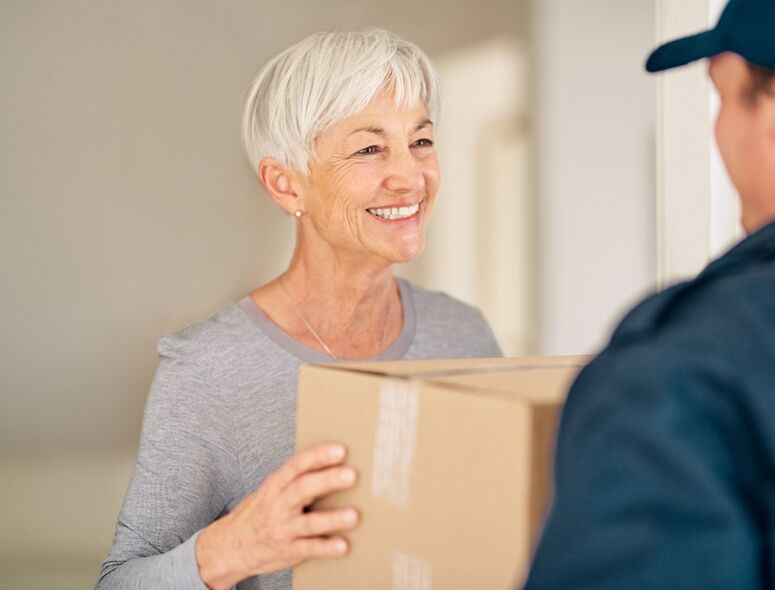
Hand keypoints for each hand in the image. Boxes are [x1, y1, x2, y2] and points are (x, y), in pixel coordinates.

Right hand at [195, 442, 358, 589]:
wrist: (229, 546)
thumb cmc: (259, 512)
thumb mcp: (271, 489)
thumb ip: (297, 478)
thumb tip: (334, 461)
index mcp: (276, 484)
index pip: (297, 465)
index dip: (318, 456)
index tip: (340, 450)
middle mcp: (278, 505)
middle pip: (303, 489)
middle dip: (327, 481)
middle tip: (351, 475)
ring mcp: (282, 529)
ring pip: (308, 523)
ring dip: (331, 519)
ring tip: (353, 515)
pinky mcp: (287, 551)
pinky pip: (308, 549)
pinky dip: (326, 548)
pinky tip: (342, 546)